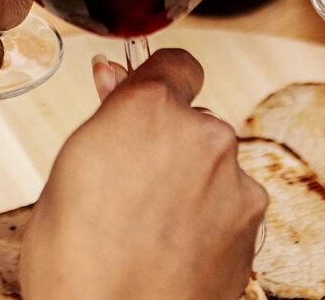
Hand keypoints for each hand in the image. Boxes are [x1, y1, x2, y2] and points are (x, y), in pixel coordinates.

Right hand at [20, 50, 266, 299]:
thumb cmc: (73, 260)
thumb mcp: (70, 170)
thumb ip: (107, 118)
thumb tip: (113, 79)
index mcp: (149, 108)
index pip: (177, 63)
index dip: (159, 84)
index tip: (147, 106)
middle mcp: (203, 133)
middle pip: (194, 121)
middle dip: (171, 143)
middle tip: (132, 186)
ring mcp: (236, 180)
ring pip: (214, 166)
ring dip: (192, 184)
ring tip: (150, 229)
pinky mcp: (254, 225)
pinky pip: (231, 205)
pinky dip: (210, 220)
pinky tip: (175, 249)